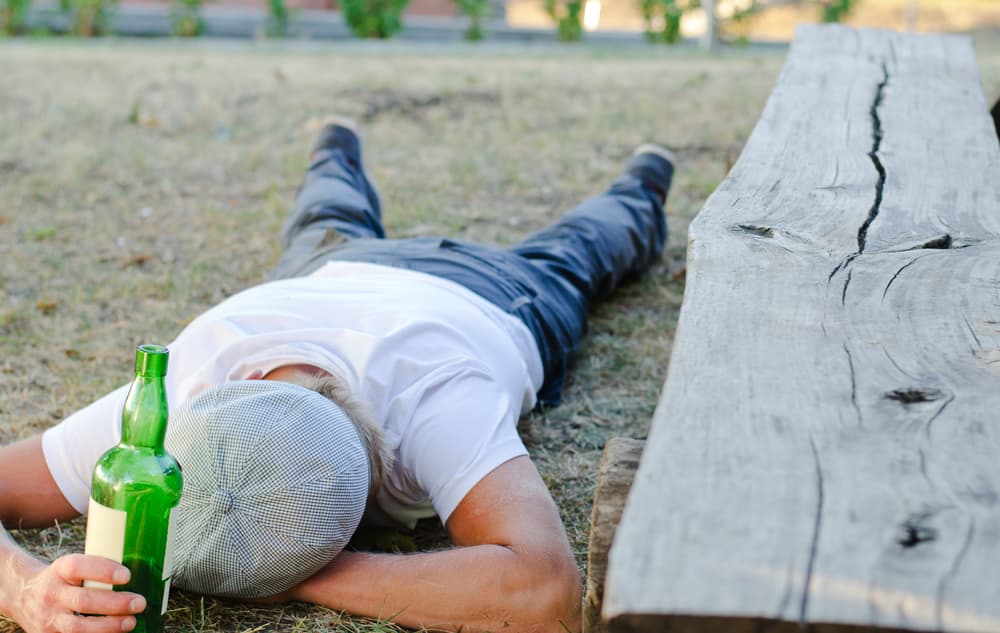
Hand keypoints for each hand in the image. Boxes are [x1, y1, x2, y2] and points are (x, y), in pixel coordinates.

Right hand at [13, 554, 145, 632]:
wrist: (22, 595)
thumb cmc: (61, 579)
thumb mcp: (70, 566)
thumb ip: (96, 569)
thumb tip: (141, 567)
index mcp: (59, 570)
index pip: (78, 567)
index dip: (103, 570)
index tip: (127, 575)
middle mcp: (51, 594)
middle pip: (83, 601)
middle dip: (114, 604)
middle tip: (139, 603)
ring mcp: (48, 618)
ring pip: (78, 627)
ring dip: (108, 626)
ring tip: (131, 622)